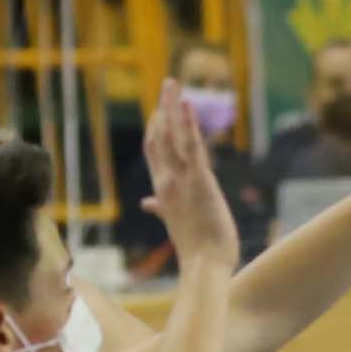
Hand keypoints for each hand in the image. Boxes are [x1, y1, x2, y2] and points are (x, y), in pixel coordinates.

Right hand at [145, 82, 237, 272]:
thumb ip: (161, 208)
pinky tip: (186, 105)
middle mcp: (167, 182)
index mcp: (163, 191)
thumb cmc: (196, 250)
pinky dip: (188, 124)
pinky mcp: (199, 182)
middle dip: (162, 109)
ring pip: (172, 136)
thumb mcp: (176, 223)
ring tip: (173, 83)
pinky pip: (191, 147)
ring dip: (172, 107)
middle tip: (168, 84)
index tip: (160, 109)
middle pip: (159, 137)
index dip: (156, 128)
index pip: (154, 152)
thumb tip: (146, 203)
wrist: (204, 268)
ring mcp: (181, 181)